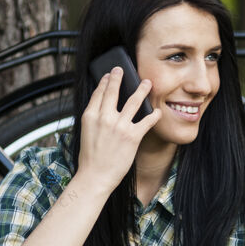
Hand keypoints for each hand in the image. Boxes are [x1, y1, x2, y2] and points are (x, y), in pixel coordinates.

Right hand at [76, 69, 161, 194]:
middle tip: (122, 69)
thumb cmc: (90, 158)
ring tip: (148, 82)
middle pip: (113, 92)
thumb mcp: (86, 132)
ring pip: (133, 101)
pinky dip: (154, 115)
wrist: (95, 176)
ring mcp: (119, 126)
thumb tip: (103, 108)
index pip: (98, 93)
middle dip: (118, 77)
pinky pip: (147, 121)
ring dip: (142, 90)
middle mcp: (104, 118)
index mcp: (90, 116)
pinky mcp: (132, 136)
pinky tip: (158, 111)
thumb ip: (95, 119)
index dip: (104, 82)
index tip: (109, 75)